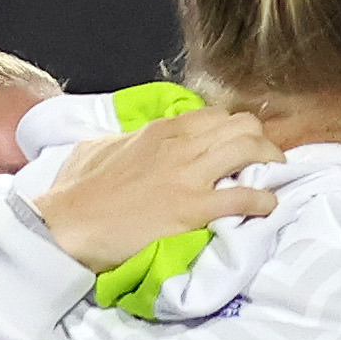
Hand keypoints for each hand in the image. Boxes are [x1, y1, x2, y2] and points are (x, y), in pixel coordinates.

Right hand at [29, 104, 281, 275]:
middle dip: (262, 143)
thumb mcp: (103, 147)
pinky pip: (244, 197)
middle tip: (265, 164)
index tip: (242, 147)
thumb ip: (129, 140)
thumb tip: (136, 143)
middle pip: (242, 126)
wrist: (66, 223)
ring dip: (271, 165)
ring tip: (274, 180)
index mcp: (160, 130)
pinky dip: (263, 201)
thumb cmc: (77, 191)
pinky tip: (268, 207)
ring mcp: (188, 176)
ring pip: (250, 151)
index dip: (236, 130)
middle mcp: (180, 146)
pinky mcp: (192, 209)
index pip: (216, 116)